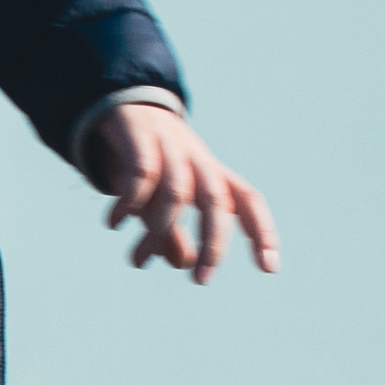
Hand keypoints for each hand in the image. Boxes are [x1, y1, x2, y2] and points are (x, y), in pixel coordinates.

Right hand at [85, 101, 281, 282]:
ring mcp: (169, 146)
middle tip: (201, 281)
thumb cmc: (153, 162)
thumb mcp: (167, 201)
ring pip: (176, 193)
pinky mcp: (138, 137)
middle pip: (217, 200)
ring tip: (137, 262)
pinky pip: (141, 174)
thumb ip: (176, 233)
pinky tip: (114, 222)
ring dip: (157, 233)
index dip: (262, 231)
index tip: (269, 268)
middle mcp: (198, 160)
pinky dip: (129, 203)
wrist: (125, 104)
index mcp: (214, 175)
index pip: (248, 201)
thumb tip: (184, 263)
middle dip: (213, 243)